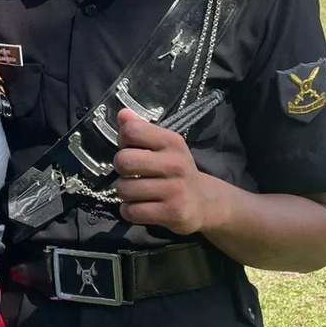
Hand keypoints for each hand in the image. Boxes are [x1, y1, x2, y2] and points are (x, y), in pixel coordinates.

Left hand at [113, 108, 214, 234]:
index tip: (131, 149)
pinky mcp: (172, 213)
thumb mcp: (163, 145)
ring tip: (136, 192)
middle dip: (121, 169)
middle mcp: (175, 164)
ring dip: (124, 193)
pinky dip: (129, 211)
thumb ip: (141, 128)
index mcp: (172, 141)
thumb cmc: (176, 170)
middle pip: (123, 161)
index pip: (132, 131)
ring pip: (124, 189)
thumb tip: (122, 113)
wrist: (204, 202)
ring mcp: (174, 190)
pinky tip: (139, 207)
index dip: (123, 141)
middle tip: (131, 174)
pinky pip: (132, 212)